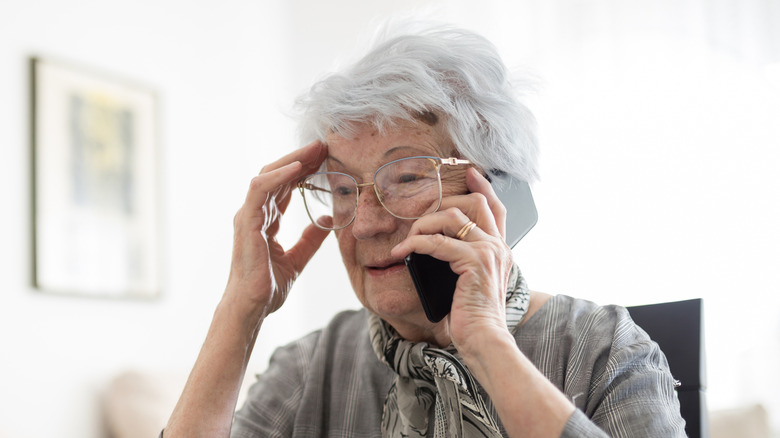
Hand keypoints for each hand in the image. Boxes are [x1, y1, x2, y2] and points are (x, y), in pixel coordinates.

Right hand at [226, 140, 329, 320]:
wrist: (252, 307)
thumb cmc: (267, 287)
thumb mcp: (297, 259)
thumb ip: (310, 239)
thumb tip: (327, 220)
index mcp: (266, 221)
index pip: (286, 187)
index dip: (305, 170)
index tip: (326, 158)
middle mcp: (255, 214)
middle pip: (277, 175)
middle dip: (301, 158)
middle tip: (324, 145)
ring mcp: (248, 216)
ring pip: (268, 175)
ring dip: (292, 160)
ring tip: (315, 149)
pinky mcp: (246, 221)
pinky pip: (260, 189)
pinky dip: (278, 176)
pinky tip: (298, 167)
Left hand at [390, 167, 513, 354]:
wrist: (483, 340)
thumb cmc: (472, 318)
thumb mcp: (469, 283)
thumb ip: (461, 261)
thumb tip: (433, 244)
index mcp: (500, 250)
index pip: (496, 208)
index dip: (483, 186)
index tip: (468, 172)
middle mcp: (498, 247)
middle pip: (473, 204)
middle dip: (442, 203)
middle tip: (418, 219)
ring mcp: (488, 253)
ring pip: (452, 217)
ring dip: (424, 225)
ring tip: (408, 241)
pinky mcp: (474, 263)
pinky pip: (438, 242)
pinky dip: (416, 244)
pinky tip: (403, 251)